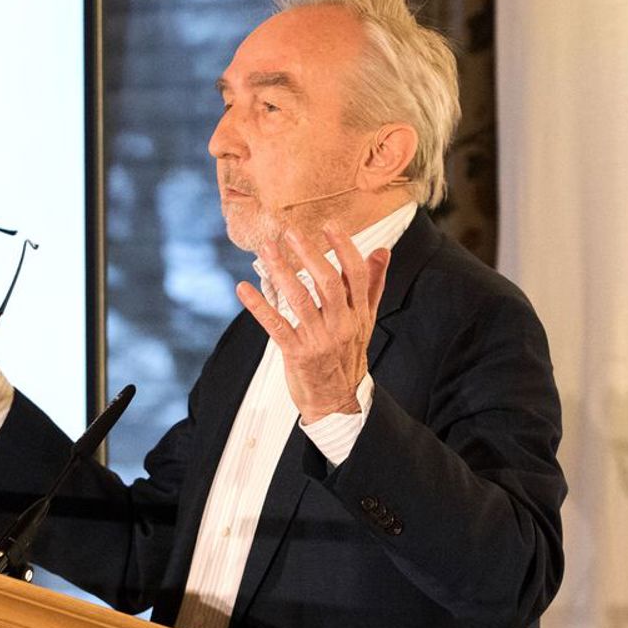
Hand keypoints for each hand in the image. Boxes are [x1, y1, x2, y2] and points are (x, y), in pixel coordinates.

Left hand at [236, 224, 388, 423]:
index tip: (330, 225)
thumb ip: (372, 285)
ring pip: (300, 300)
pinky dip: (259, 306)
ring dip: (281, 272)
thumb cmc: (348, 356)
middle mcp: (341, 325)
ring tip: (266, 250)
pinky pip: (276, 326)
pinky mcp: (297, 354)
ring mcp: (319, 340)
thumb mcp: (366, 321)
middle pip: (328, 283)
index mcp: (358, 314)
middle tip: (291, 231)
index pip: (355, 275)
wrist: (337, 401)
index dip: (344, 248)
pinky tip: (244, 288)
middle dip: (309, 254)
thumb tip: (382, 251)